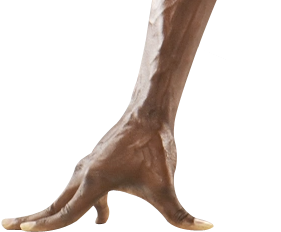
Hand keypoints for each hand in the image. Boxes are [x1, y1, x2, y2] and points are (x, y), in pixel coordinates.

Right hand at [2, 113, 212, 230]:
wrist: (151, 113)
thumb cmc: (156, 148)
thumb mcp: (166, 187)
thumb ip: (180, 213)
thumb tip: (206, 228)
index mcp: (93, 183)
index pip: (64, 213)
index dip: (45, 227)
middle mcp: (83, 174)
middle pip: (53, 203)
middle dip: (31, 219)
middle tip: (6, 226)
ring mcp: (88, 166)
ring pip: (67, 195)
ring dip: (55, 214)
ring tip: (32, 226)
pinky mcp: (97, 162)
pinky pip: (84, 188)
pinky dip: (87, 205)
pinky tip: (104, 218)